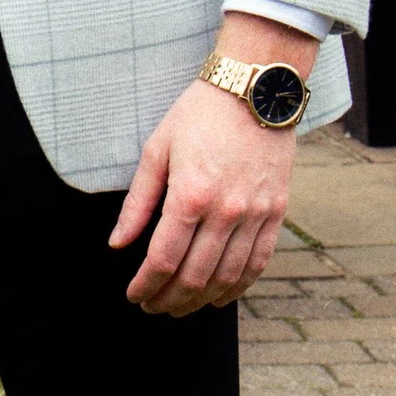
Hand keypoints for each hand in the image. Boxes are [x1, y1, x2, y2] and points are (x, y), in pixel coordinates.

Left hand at [110, 44, 307, 315]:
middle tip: (153, 307)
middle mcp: (226, 211)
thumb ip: (138, 203)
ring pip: (228, 276)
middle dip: (169, 300)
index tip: (134, 295)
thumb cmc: (199, 114)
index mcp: (190, 195)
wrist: (255, 88)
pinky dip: (239, 286)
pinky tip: (221, 297)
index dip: (145, 285)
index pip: (163, 259)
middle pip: (195, 276)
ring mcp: (256, 213)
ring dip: (201, 300)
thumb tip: (118, 244)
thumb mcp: (157, 150)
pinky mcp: (277, 211)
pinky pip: (259, 262)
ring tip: (181, 307)